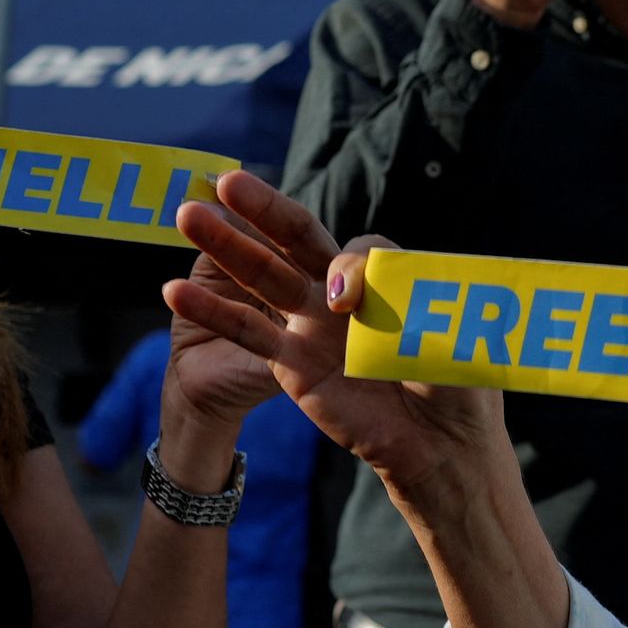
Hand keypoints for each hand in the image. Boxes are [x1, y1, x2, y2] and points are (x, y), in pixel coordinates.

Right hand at [162, 174, 510, 498]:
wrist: (441, 448)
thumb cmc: (454, 385)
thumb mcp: (439, 325)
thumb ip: (396, 292)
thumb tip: (334, 287)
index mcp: (385, 276)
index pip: (358, 248)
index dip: (352, 267)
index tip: (351, 303)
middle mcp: (344, 293)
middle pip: (298, 238)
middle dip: (263, 209)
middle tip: (227, 180)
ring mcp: (312, 325)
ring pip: (263, 274)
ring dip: (225, 244)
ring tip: (186, 215)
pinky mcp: (291, 363)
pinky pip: (248, 330)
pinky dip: (212, 310)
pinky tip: (173, 290)